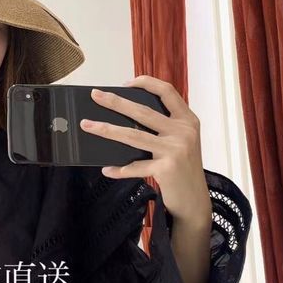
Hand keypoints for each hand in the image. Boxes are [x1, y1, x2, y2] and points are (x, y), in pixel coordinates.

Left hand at [80, 74, 210, 221]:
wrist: (195, 200)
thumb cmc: (182, 167)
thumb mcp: (180, 141)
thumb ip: (162, 126)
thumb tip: (121, 117)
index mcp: (187, 120)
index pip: (167, 91)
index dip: (146, 83)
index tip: (125, 83)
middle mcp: (184, 131)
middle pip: (142, 111)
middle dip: (115, 102)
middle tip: (95, 95)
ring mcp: (175, 149)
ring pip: (133, 135)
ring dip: (106, 130)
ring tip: (87, 125)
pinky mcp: (167, 169)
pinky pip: (134, 166)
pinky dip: (119, 169)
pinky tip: (107, 169)